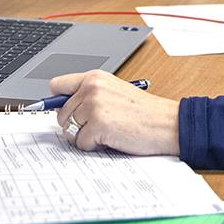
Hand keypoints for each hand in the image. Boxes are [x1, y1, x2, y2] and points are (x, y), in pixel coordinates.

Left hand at [50, 70, 180, 155]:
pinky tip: (111, 138)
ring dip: (84, 136)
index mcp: (95, 77)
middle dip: (75, 124)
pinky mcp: (97, 125)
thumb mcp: (114, 92)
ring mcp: (94, 106)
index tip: (61, 110)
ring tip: (106, 131)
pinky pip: (80, 143)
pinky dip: (93, 146)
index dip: (58, 101)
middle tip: (98, 125)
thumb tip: (61, 109)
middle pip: (60, 113)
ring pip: (69, 129)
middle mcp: (92, 88)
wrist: (167, 123)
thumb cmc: (144, 112)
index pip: (57, 85)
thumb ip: (89, 94)